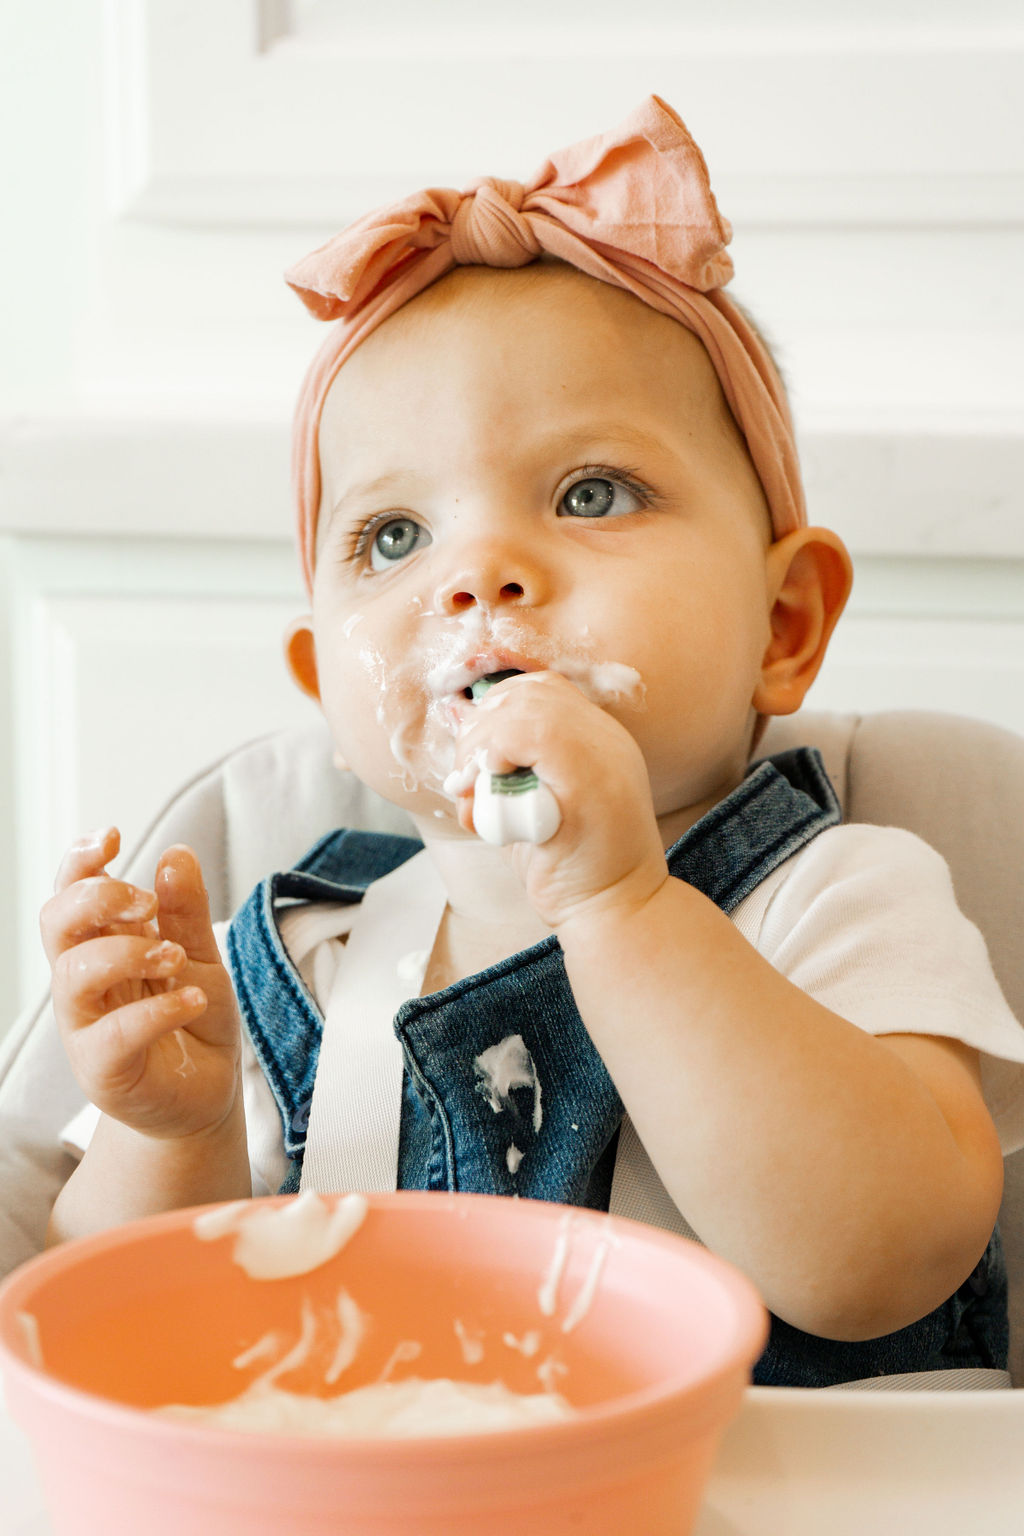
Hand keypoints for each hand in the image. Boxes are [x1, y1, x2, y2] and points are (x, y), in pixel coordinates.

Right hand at [41, 829, 241, 1140]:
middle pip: (57, 925)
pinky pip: (114, 1033)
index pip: (70, 895)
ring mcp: (88, 1027)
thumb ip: (186, 912)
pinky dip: (157, 1009)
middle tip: (146, 901)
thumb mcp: (199, 957)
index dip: (79, 862)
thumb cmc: (194, 1023)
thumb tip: (175, 853)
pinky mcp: (104, 1070)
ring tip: (174, 956)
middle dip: (96, 898)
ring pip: (74, 975)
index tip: (111, 836)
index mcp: (103, 947)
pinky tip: (193, 999)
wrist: (205, 1096)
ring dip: (127, 953)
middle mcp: (85, 983)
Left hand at [449, 671, 667, 927]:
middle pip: (528, 691)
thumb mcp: (532, 807)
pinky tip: (488, 792)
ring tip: (471, 793)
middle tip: (465, 779)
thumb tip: (458, 734)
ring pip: (524, 707)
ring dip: (481, 746)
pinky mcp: (588, 778)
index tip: (475, 759)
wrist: (616, 913)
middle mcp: (605, 736)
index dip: (496, 710)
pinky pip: (530, 734)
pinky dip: (495, 755)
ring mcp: (602, 753)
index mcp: (597, 739)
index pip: (540, 688)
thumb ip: (505, 771)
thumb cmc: (569, 868)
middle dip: (480, 728)